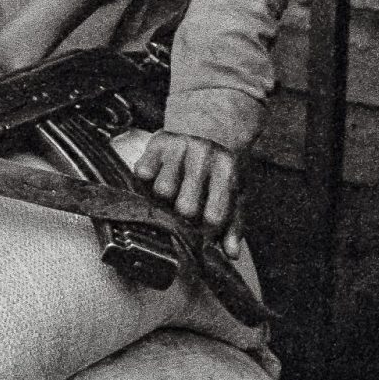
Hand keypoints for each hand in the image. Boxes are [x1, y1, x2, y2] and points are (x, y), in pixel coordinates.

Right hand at [129, 131, 243, 256]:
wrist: (209, 125)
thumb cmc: (221, 167)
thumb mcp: (235, 192)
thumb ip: (234, 224)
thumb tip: (231, 254)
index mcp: (228, 169)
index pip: (213, 216)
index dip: (204, 232)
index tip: (201, 233)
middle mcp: (205, 154)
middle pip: (185, 207)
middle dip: (182, 216)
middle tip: (184, 211)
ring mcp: (180, 146)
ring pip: (162, 191)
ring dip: (164, 198)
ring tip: (172, 194)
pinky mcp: (158, 141)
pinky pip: (143, 173)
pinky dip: (147, 180)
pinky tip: (158, 177)